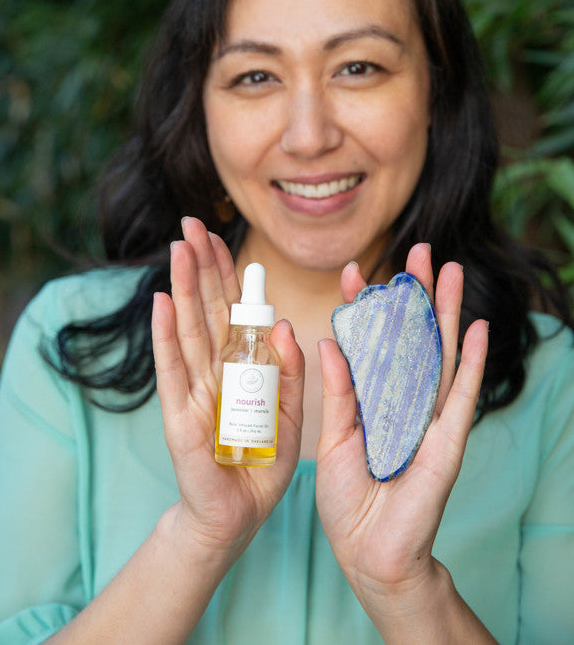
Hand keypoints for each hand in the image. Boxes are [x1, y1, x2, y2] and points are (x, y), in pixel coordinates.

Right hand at [152, 217, 303, 558]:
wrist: (237, 515)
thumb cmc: (262, 462)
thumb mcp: (291, 413)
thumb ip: (290, 371)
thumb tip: (287, 326)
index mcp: (240, 366)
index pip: (232, 309)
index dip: (227, 273)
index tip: (218, 235)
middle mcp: (213, 370)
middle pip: (207, 308)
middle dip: (200, 266)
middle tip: (191, 224)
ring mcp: (194, 389)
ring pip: (189, 328)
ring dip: (183, 286)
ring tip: (178, 248)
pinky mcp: (181, 415)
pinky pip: (174, 369)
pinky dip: (167, 335)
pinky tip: (162, 301)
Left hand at [315, 244, 487, 617]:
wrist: (368, 552)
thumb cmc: (347, 499)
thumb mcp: (332, 439)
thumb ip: (337, 392)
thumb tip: (327, 341)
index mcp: (372, 398)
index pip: (370, 342)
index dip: (365, 307)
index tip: (354, 271)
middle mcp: (403, 400)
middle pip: (412, 337)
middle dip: (416, 294)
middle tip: (420, 251)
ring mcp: (429, 418)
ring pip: (440, 354)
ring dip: (447, 313)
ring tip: (451, 270)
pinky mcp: (447, 441)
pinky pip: (461, 396)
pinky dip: (471, 362)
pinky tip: (476, 328)